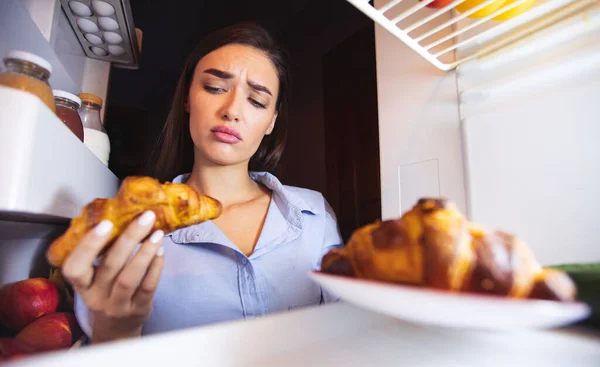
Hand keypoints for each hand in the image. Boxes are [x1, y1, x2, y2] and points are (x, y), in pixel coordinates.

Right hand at [61, 210, 164, 342]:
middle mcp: (96, 296)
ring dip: (145, 252)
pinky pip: (148, 286)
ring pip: (130, 277)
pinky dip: (156, 267)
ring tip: (157, 233)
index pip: (75, 267)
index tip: (105, 223)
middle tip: (145, 217)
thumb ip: (101, 254)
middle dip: (129, 238)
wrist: (116, 328)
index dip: (88, 245)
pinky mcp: (138, 309)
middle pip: (110, 266)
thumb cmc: (105, 292)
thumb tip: (120, 215)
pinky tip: (161, 250)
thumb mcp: (95, 278)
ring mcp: (118, 304)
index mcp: (81, 284)